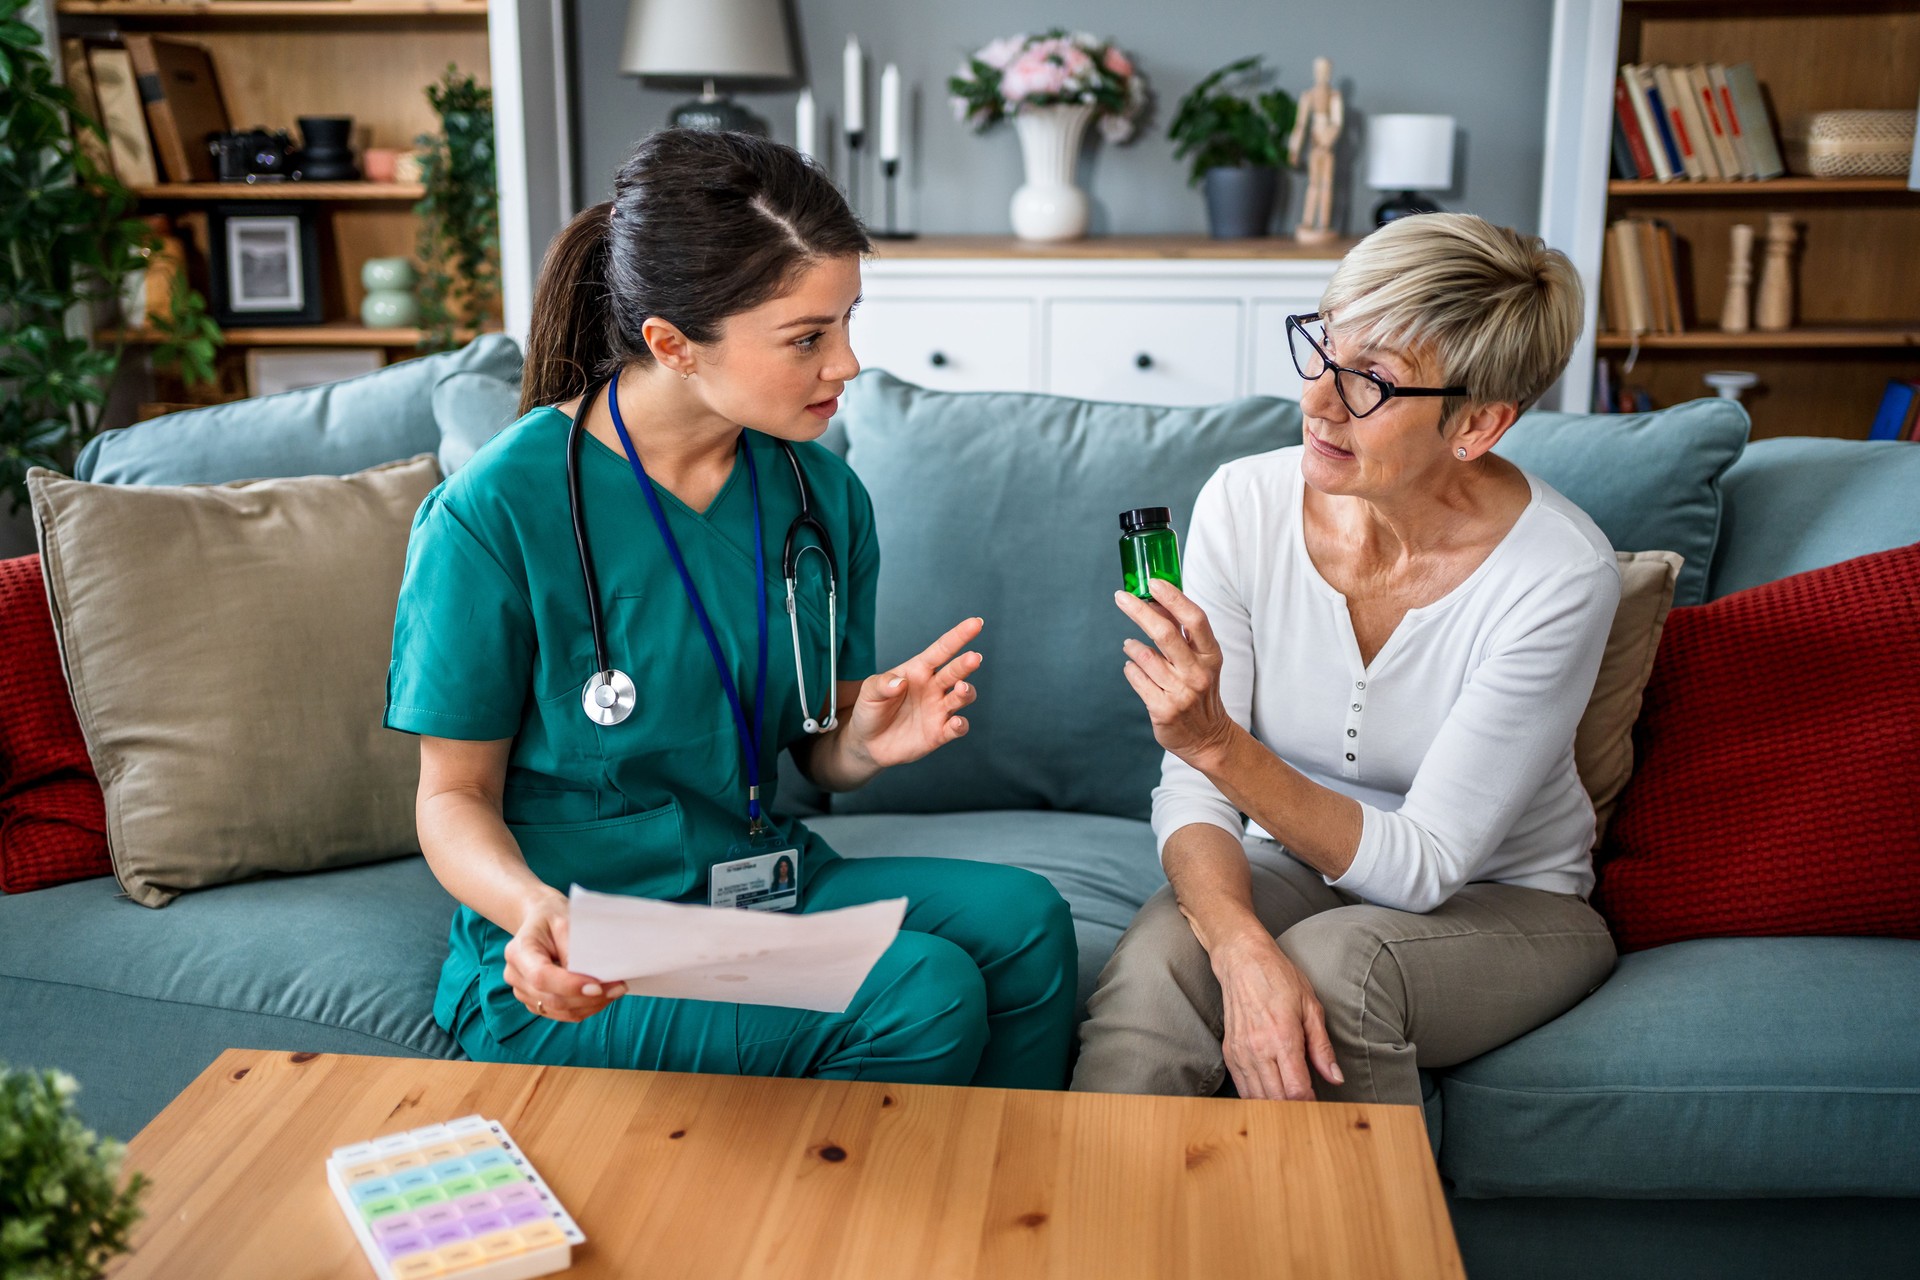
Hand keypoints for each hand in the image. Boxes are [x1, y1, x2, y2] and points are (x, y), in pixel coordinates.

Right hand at [502, 893, 626, 1022]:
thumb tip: (591, 974)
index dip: (570, 985)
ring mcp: (523, 991)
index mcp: (519, 951)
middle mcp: (516, 975)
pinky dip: (584, 1008)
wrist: (540, 920)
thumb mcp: (565, 920)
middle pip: (552, 998)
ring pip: (559, 1010)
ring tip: (615, 990)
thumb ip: (574, 947)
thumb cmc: (553, 916)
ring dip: (590, 1005)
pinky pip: (561, 1014)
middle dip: (588, 997)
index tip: (598, 986)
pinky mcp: (535, 1001)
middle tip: (619, 987)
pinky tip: (601, 996)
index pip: (541, 977)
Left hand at [842, 616, 983, 769]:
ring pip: (961, 696)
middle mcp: (933, 687)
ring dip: (965, 692)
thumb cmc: (871, 710)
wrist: (868, 744)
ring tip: (960, 689)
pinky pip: (957, 728)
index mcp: (918, 670)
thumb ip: (881, 684)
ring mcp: (938, 710)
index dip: (958, 636)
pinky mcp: (939, 733)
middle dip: (966, 664)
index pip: (941, 650)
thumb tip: (900, 682)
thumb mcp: (868, 692)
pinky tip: (956, 723)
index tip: (976, 623)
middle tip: (973, 658)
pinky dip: (960, 725)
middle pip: (955, 671)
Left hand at [1115, 581, 1235, 767]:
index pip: (1195, 619)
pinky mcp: (1162, 710)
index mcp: (1210, 656)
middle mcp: (1198, 673)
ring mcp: (1181, 693)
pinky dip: (1131, 668)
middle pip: (1165, 633)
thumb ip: (1181, 633)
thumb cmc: (1200, 691)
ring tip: (1130, 645)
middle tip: (1121, 597)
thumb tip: (1154, 599)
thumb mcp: (1200, 662)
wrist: (1208, 738)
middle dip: (1139, 611)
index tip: (1153, 582)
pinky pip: (1136, 678)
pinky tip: (1134, 668)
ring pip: (1145, 656)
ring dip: (1132, 646)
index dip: (1174, 598)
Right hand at [1210, 932, 1343, 1100]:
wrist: (1241, 961)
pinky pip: (1242, 1088)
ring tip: (1290, 1112)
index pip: (1296, 1090)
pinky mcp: (1229, 1053)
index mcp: (1282, 1037)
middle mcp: (1258, 1049)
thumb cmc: (1279, 978)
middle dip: (1293, 1112)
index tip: (1319, 1106)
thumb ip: (1322, 1046)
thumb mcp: (1311, 1007)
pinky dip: (1256, 1099)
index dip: (1309, 1105)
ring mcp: (1240, 1052)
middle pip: (1275, 1100)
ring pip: (1256, 1099)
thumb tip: (1335, 1077)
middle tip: (1308, 1115)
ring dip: (1274, 1109)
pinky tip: (1269, 1099)